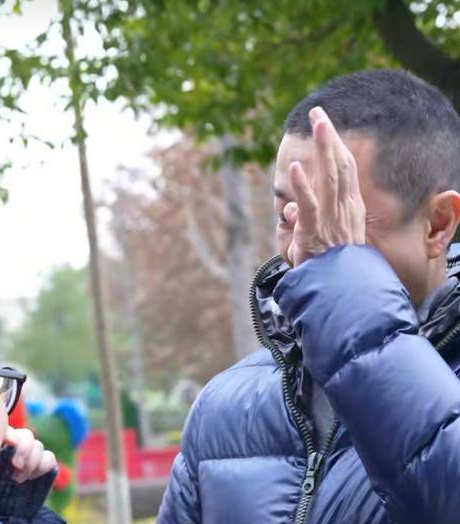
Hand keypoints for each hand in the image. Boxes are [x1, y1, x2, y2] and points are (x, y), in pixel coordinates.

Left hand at [2, 425, 56, 483]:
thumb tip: (7, 440)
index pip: (10, 430)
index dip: (12, 434)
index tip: (9, 443)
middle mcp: (16, 447)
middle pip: (27, 435)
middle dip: (24, 449)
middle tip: (15, 466)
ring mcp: (30, 457)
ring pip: (39, 446)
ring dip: (32, 461)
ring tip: (17, 479)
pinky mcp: (42, 468)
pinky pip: (49, 458)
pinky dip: (43, 466)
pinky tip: (31, 478)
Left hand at [286, 106, 365, 266]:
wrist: (341, 294)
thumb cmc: (329, 271)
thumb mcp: (318, 243)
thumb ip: (304, 224)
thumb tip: (290, 212)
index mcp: (349, 211)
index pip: (345, 172)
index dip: (336, 147)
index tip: (328, 126)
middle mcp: (344, 211)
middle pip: (340, 166)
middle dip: (329, 137)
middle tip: (319, 113)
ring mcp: (330, 222)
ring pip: (329, 178)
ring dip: (323, 149)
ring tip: (318, 123)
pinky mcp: (314, 234)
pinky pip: (309, 206)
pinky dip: (301, 186)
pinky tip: (295, 167)